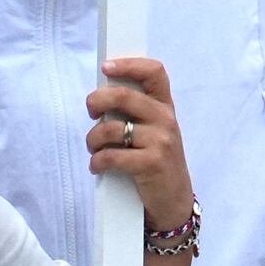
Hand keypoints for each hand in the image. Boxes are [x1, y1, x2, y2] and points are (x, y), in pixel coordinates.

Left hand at [85, 58, 193, 231]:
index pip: (155, 72)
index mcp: (165, 107)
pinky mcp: (151, 164)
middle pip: (124, 96)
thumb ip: (136, 113)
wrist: (173, 201)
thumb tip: (101, 98)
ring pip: (111, 129)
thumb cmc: (155, 162)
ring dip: (93, 140)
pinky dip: (97, 162)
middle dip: (97, 101)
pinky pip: (111, 156)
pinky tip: (98, 166)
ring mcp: (160, 141)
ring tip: (94, 149)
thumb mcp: (154, 133)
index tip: (107, 67)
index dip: (130, 65)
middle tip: (91, 112)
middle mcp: (165, 119)